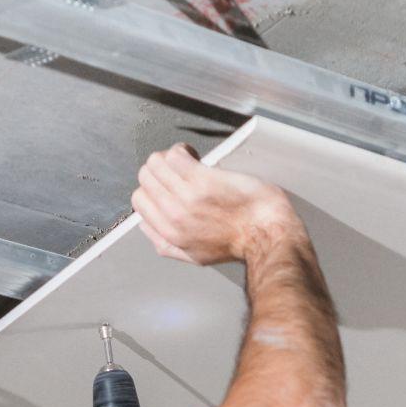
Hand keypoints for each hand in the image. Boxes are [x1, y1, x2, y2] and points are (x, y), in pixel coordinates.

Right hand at [132, 144, 300, 266]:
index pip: (139, 201)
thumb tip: (147, 227)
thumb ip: (166, 245)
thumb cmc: (239, 243)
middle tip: (178, 170)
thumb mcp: (195, 257)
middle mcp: (173, 216)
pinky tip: (194, 154)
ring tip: (186, 160)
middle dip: (159, 170)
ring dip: (169, 156)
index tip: (168, 185)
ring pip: (155, 163)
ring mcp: (186, 196)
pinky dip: (182, 149)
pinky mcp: (201, 179)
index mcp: (169, 235)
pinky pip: (175, 155)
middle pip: (145, 179)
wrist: (266, 233)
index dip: (152, 188)